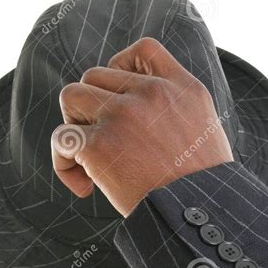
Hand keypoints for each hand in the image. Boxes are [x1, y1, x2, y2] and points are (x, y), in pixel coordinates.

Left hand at [51, 37, 233, 216]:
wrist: (198, 215)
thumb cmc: (203, 191)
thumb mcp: (206, 133)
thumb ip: (177, 112)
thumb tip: (141, 118)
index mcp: (183, 89)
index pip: (142, 51)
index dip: (120, 69)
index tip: (119, 101)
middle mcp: (151, 94)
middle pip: (95, 76)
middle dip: (91, 108)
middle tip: (103, 144)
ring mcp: (123, 115)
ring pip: (71, 97)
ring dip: (72, 126)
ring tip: (87, 158)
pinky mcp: (100, 145)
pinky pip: (61, 139)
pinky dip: (64, 164)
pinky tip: (85, 187)